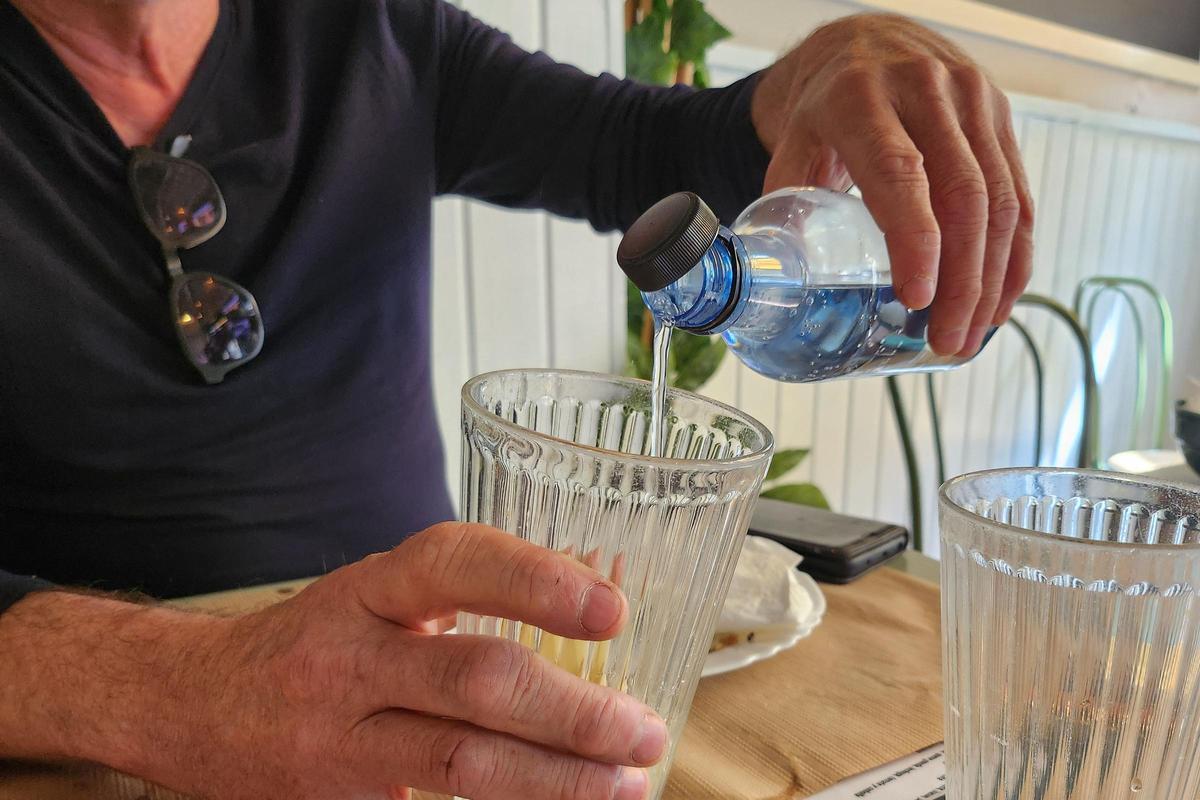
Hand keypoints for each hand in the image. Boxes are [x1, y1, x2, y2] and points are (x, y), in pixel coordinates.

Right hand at [0, 523, 664, 799]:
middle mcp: (350, 657)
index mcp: (369, 590)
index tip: (612, 609)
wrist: (191, 704)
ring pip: (461, 762)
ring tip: (624, 785)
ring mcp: (338, 738)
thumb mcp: (373, 599)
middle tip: (643, 732)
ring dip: (556, 779)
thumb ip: (459, 602)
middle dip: (574, 712)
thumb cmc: (311, 644)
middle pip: (475, 679)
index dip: (536, 580)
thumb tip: (587, 607)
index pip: (454, 562)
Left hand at [751, 13, 1033, 355]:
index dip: (915, 241)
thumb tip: (779, 283)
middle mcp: (926, 92)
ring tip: (971, 334)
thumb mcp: (792, 144)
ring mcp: (973, 101)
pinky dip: (1014, 253)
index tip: (917, 299)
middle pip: (962, 196)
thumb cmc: (824, 107)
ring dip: (992, 277)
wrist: (867, 44)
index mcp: (862, 100)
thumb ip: (788, 206)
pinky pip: (1018, 193)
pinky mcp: (1000, 117)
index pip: (899, 174)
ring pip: (999, 200)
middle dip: (962, 280)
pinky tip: (1001, 296)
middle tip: (946, 338)